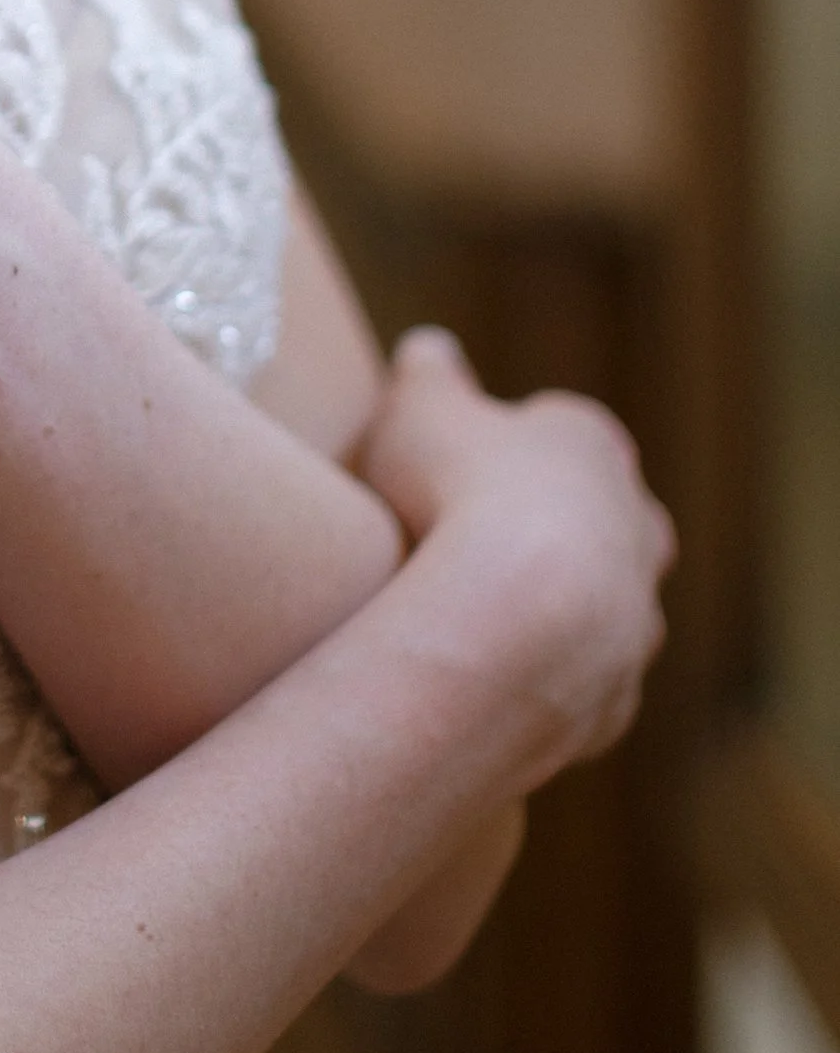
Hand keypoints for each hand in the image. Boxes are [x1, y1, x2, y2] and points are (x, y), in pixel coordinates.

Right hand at [356, 328, 674, 783]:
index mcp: (592, 446)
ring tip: (465, 622)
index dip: (508, 446)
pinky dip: (534, 681)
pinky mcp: (615, 702)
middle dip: (548, 532)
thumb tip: (429, 350)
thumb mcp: (417, 407)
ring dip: (546, 613)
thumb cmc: (459, 489)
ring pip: (599, 611)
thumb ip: (427, 375)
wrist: (513, 622)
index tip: (459, 462)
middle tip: (469, 544)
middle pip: (601, 523)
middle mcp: (635, 530)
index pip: (565, 435)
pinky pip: (575, 687)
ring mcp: (635, 621)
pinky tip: (473, 678)